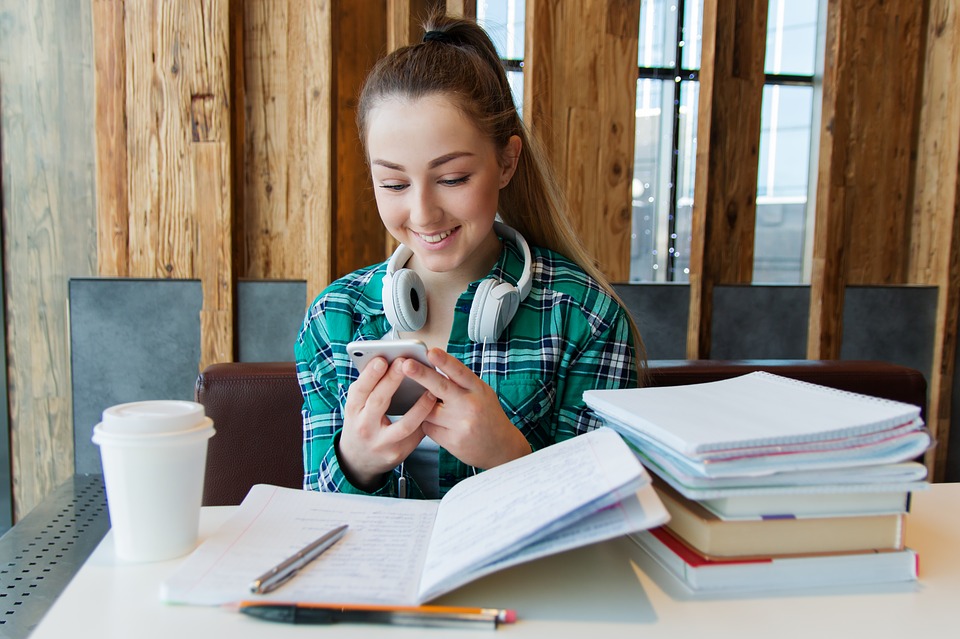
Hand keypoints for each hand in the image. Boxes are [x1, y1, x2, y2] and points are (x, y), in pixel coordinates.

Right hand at [338, 356, 436, 489]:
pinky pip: (415, 435)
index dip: (370, 375)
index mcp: (353, 411)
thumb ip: (370, 387)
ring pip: (404, 425)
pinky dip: (426, 420)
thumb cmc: (362, 422)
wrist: (359, 460)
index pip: (359, 390)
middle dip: (392, 381)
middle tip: (406, 362)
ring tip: (431, 391)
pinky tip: (436, 408)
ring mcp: (381, 443)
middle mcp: (364, 427)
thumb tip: (387, 360)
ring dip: (420, 407)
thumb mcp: (358, 406)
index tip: (382, 359)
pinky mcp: (397, 454)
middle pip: (379, 402)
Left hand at [400, 348, 531, 469]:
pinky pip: (428, 428)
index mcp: (478, 390)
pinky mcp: (452, 441)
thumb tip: (434, 366)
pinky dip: (429, 423)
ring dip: (424, 407)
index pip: (460, 372)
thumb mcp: (482, 393)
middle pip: (441, 388)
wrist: (501, 447)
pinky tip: (441, 425)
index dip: (445, 361)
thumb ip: (461, 382)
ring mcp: (460, 425)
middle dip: (422, 375)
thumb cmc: (488, 415)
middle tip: (407, 365)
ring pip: (428, 410)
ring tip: (437, 408)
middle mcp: (470, 406)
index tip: (431, 351)